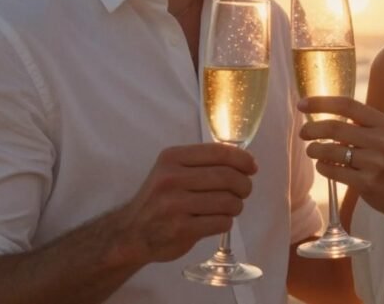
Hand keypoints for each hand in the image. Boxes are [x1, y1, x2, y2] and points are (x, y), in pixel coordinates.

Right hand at [117, 144, 256, 264]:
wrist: (131, 232)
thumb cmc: (159, 198)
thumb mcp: (171, 170)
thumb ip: (201, 162)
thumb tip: (243, 160)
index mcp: (172, 158)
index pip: (218, 152)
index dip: (242, 159)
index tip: (252, 167)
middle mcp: (172, 179)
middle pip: (227, 177)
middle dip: (244, 184)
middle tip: (245, 190)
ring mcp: (176, 205)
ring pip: (228, 201)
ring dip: (237, 205)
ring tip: (230, 207)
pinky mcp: (182, 229)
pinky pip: (221, 222)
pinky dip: (226, 222)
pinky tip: (218, 220)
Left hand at [298, 97, 383, 225]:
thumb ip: (360, 127)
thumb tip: (323, 119)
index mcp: (383, 123)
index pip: (347, 105)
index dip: (321, 102)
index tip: (302, 104)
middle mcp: (380, 140)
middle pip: (335, 128)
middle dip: (312, 129)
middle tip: (303, 133)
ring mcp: (374, 163)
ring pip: (331, 151)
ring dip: (315, 150)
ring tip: (311, 151)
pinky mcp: (367, 183)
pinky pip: (334, 171)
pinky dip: (322, 167)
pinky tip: (323, 166)